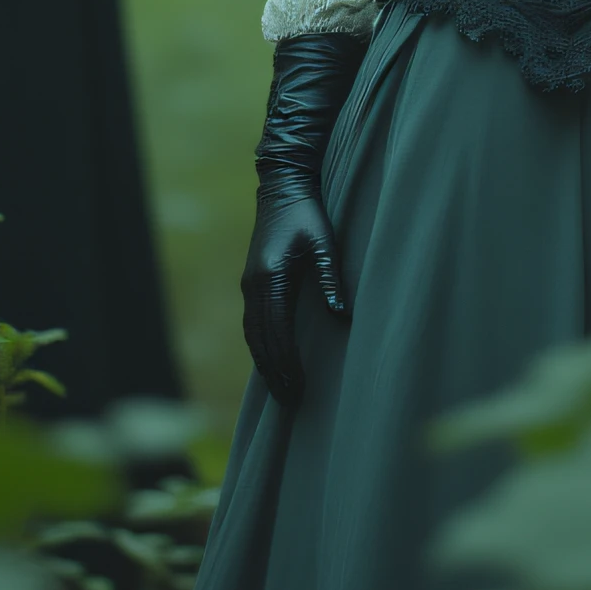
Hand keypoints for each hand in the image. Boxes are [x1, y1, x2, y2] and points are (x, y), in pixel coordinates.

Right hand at [240, 173, 347, 407]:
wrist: (282, 188)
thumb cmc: (307, 214)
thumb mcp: (324, 243)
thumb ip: (331, 278)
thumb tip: (341, 315)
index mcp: (270, 279)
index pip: (277, 332)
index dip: (287, 363)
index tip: (298, 387)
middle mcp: (253, 286)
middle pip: (261, 341)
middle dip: (275, 373)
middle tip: (291, 402)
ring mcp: (249, 286)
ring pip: (253, 336)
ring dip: (265, 365)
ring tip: (281, 393)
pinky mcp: (252, 283)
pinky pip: (253, 324)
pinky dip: (260, 348)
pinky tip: (270, 363)